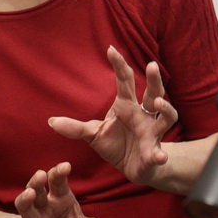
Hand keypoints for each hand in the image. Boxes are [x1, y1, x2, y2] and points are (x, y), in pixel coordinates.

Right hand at [7, 162, 110, 217]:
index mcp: (60, 198)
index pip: (58, 182)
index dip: (60, 172)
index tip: (66, 165)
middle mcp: (44, 206)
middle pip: (37, 189)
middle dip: (37, 181)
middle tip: (40, 175)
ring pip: (24, 206)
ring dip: (25, 199)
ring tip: (29, 194)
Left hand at [48, 46, 178, 186]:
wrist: (132, 168)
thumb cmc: (115, 145)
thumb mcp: (93, 134)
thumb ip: (75, 127)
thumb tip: (51, 121)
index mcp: (126, 106)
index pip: (125, 81)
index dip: (119, 65)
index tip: (110, 49)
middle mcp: (143, 116)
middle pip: (154, 93)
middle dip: (154, 80)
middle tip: (152, 65)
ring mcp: (151, 133)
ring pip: (166, 117)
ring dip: (166, 109)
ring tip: (158, 103)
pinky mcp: (153, 153)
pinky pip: (159, 153)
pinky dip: (160, 155)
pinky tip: (159, 156)